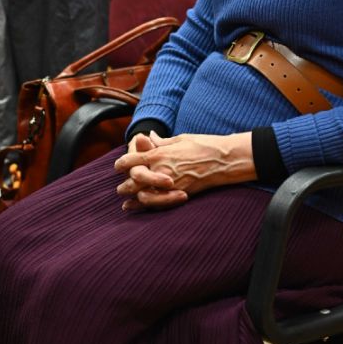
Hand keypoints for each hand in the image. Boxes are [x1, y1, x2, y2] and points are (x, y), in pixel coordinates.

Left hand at [114, 130, 254, 209]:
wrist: (224, 160)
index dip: (121, 164)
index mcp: (159, 153)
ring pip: (141, 195)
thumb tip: (149, 136)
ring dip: (132, 198)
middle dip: (124, 184)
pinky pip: (157, 204)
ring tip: (126, 201)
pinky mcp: (178, 195)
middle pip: (132, 180)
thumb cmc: (204, 145)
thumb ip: (161, 142)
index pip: (130, 160)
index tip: (118, 166)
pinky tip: (139, 207)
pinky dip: (145, 206)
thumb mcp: (180, 139)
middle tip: (120, 187)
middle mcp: (161, 170)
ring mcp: (169, 184)